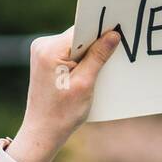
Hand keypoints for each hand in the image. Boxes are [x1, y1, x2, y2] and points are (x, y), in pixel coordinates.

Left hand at [8, 26, 119, 161]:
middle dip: (96, 46)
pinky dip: (81, 60)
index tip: (119, 34)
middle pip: (79, 36)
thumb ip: (98, 56)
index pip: (82, 30)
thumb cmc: (63, 113)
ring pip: (75, 44)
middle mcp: (42, 45)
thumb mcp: (85, 83)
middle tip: (113, 58)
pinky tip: (87, 75)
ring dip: (89, 55)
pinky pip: (69, 52)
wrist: (42, 132)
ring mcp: (42, 52)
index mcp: (50, 49)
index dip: (101, 32)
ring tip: (96, 73)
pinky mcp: (45, 59)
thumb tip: (113, 34)